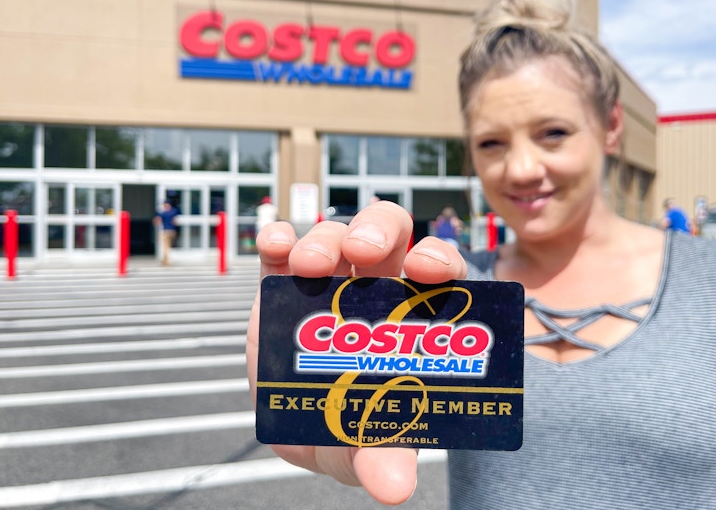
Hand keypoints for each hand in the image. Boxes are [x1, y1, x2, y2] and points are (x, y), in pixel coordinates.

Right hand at [246, 201, 466, 504]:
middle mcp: (373, 287)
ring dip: (323, 240)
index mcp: (411, 313)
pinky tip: (275, 245)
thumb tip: (393, 487)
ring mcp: (327, 281)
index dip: (440, 259)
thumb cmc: (350, 430)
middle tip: (360, 251)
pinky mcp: (281, 283)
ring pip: (334, 236)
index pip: (439, 270)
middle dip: (376, 230)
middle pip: (386, 234)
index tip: (429, 269)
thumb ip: (383, 459)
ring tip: (308, 266)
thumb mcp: (366, 448)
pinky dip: (277, 239)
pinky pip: (281, 248)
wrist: (302, 426)